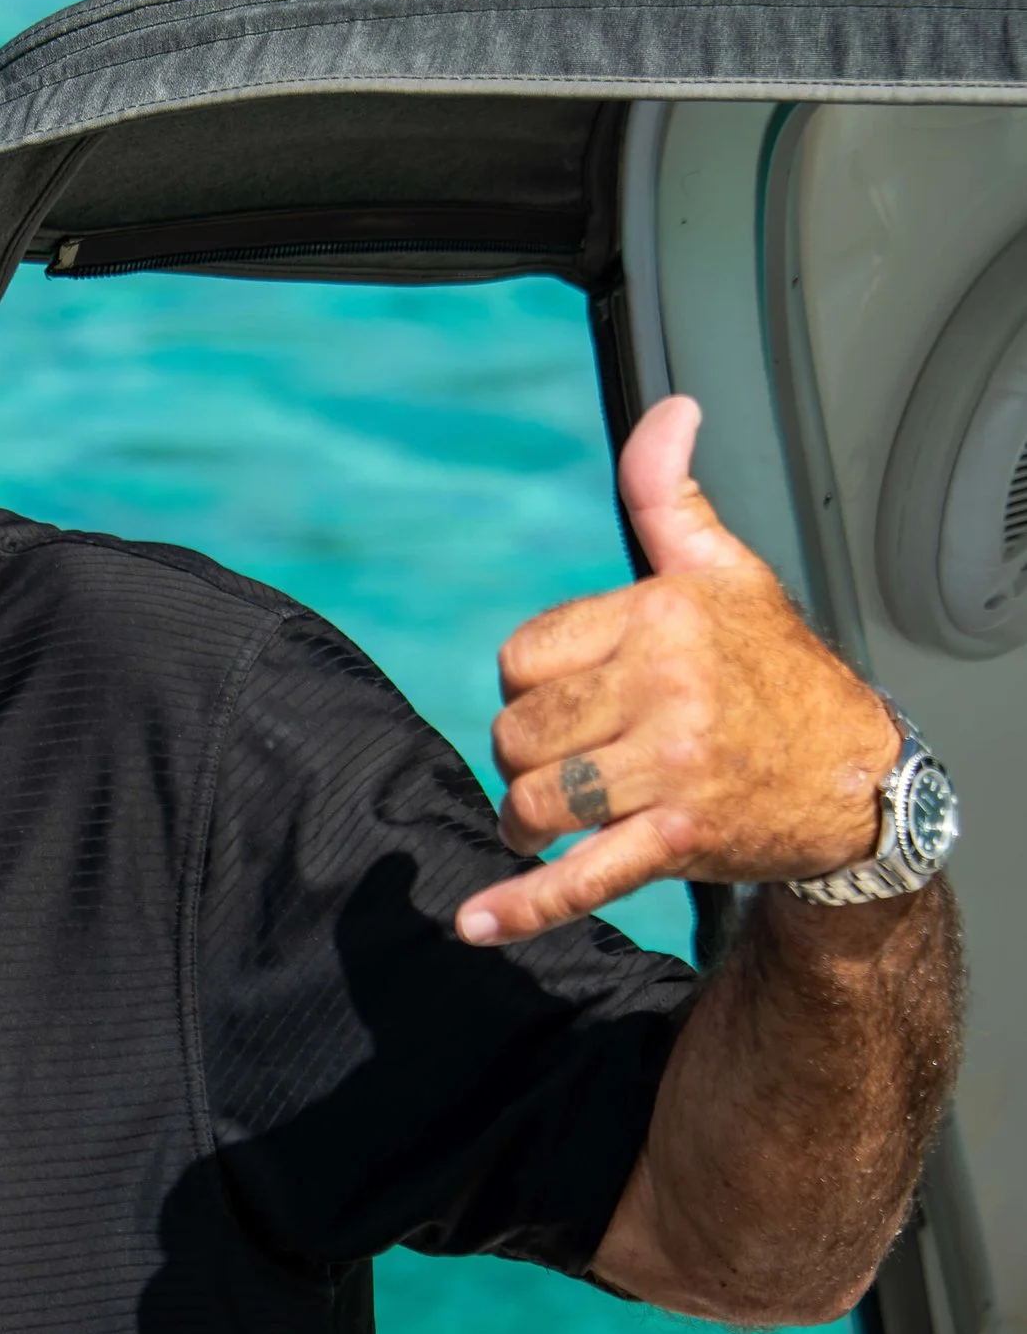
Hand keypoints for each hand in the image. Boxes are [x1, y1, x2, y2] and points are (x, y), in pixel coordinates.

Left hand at [457, 397, 900, 946]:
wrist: (856, 774)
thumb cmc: (777, 671)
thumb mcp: (727, 571)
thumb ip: (670, 496)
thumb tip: (668, 410)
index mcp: (662, 617)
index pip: (522, 658)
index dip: (530, 687)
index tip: (570, 700)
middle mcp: (666, 686)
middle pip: (518, 731)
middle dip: (525, 755)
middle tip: (566, 763)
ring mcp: (673, 767)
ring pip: (537, 797)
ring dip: (527, 819)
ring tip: (547, 820)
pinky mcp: (679, 840)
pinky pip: (585, 875)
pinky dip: (527, 906)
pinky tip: (477, 923)